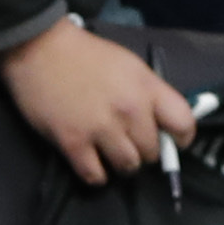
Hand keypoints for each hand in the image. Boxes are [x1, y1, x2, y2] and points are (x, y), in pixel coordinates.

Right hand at [0, 18, 196, 185]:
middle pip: (153, 152)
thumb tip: (160, 124)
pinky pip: (95, 176)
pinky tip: (90, 162)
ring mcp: (100, 128)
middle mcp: (129, 110)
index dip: (180, 138)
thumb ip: (148, 94)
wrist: (39, 48)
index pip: (184, 124)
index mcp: (146, 87)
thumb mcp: (128, 66)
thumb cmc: (85, 55)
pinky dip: (95, 174)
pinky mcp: (72, 142)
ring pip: (128, 167)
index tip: (171, 141)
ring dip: (120, 164)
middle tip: (127, 142)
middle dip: (143, 150)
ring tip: (108, 153)